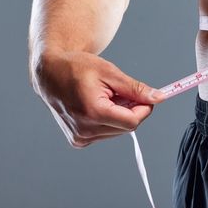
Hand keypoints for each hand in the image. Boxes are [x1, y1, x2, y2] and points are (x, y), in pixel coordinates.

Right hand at [31, 49, 165, 148]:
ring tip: (105, 96)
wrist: (50, 73)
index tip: (146, 97)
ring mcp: (80, 137)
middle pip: (126, 127)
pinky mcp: (78, 140)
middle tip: (121, 91)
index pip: (133, 122)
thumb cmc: (77, 68)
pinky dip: (107, 120)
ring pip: (116, 131)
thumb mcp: (110, 72)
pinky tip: (97, 105)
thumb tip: (157, 98)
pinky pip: (104, 133)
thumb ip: (135, 89)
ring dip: (119, 115)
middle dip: (130, 110)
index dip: (144, 109)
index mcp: (93, 113)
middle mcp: (85, 130)